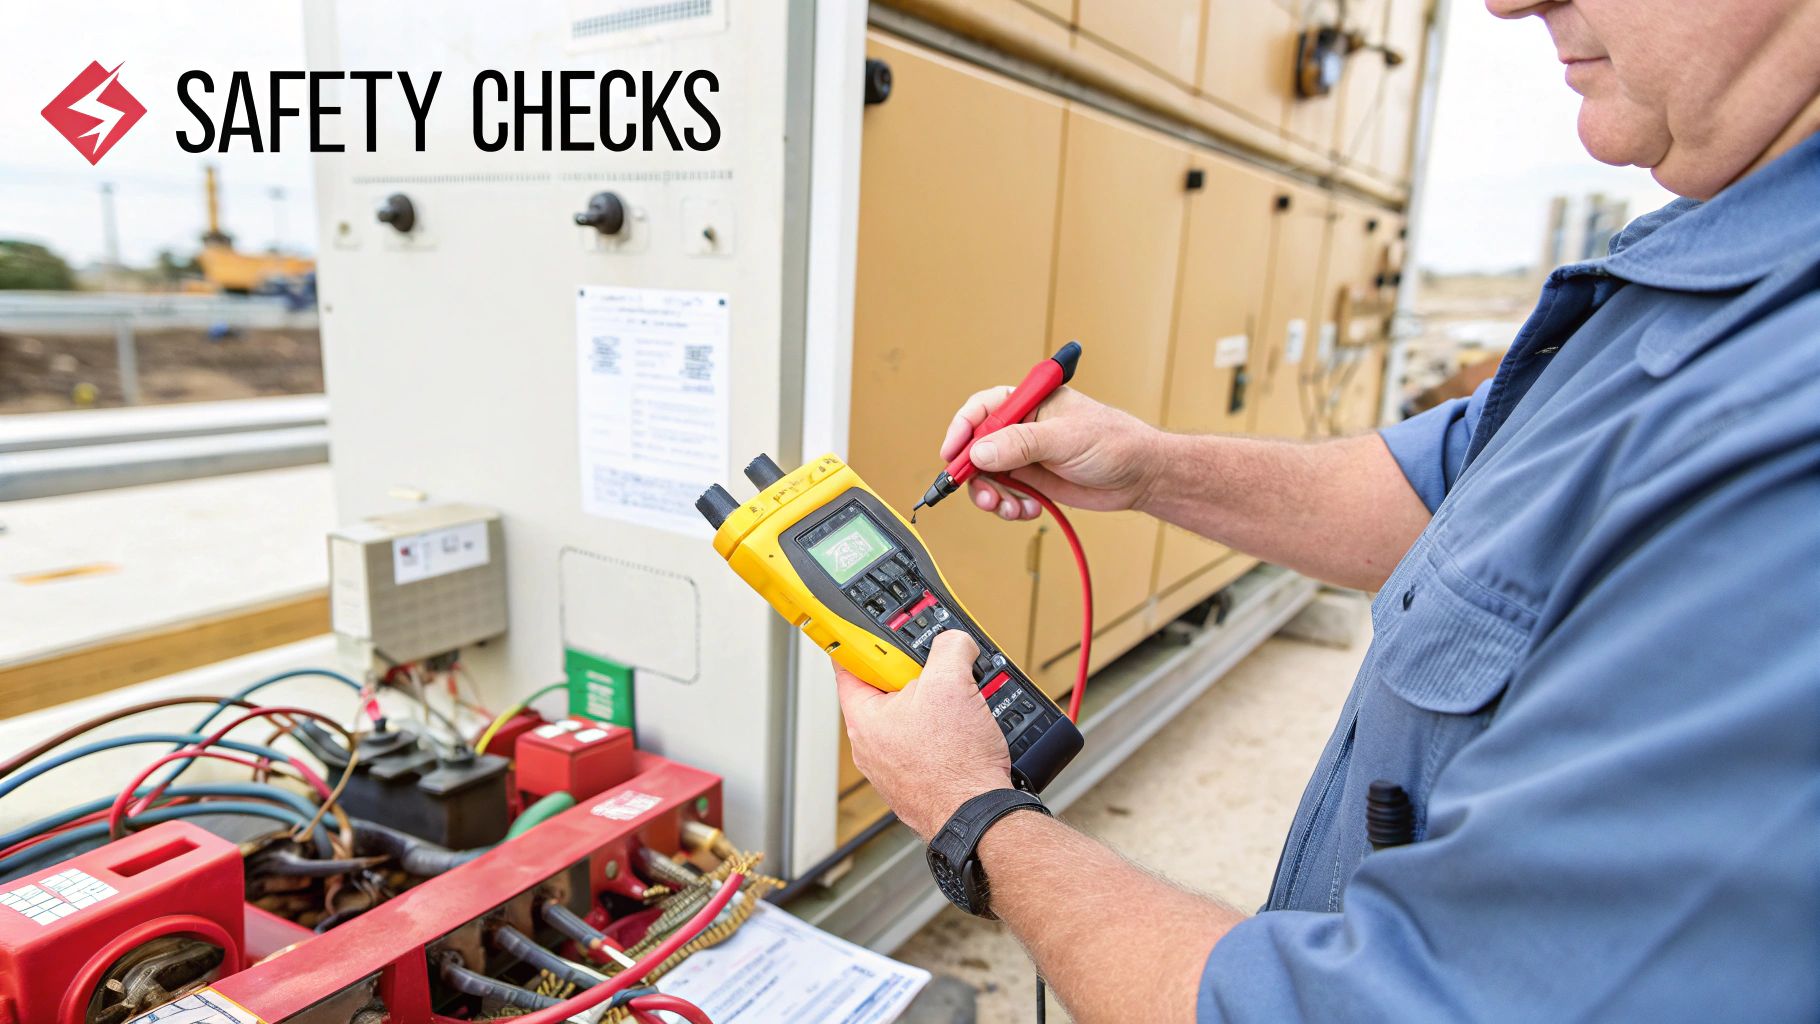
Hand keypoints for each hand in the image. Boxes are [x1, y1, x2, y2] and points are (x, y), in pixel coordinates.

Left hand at [834, 631, 1011, 839]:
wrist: (979, 817)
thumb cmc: (955, 766)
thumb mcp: (953, 684)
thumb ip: (949, 648)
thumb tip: (955, 641)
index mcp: (863, 719)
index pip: (849, 665)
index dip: (866, 641)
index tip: (877, 630)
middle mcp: (871, 746)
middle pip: (887, 689)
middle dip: (916, 675)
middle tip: (940, 670)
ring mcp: (892, 767)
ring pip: (911, 718)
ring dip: (937, 705)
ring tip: (961, 707)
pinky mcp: (916, 781)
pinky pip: (927, 743)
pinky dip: (945, 733)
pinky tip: (965, 733)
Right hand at [941, 386, 1164, 521]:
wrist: (1142, 476)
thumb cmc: (1114, 442)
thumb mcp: (1065, 438)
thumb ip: (1021, 444)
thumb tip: (980, 452)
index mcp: (1029, 402)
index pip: (983, 409)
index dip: (962, 429)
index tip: (952, 453)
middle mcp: (1023, 427)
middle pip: (978, 448)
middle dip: (976, 474)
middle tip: (984, 496)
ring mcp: (1026, 456)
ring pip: (988, 477)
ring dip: (993, 496)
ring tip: (1011, 508)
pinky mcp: (1034, 481)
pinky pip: (1006, 495)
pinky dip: (1010, 507)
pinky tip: (1029, 511)